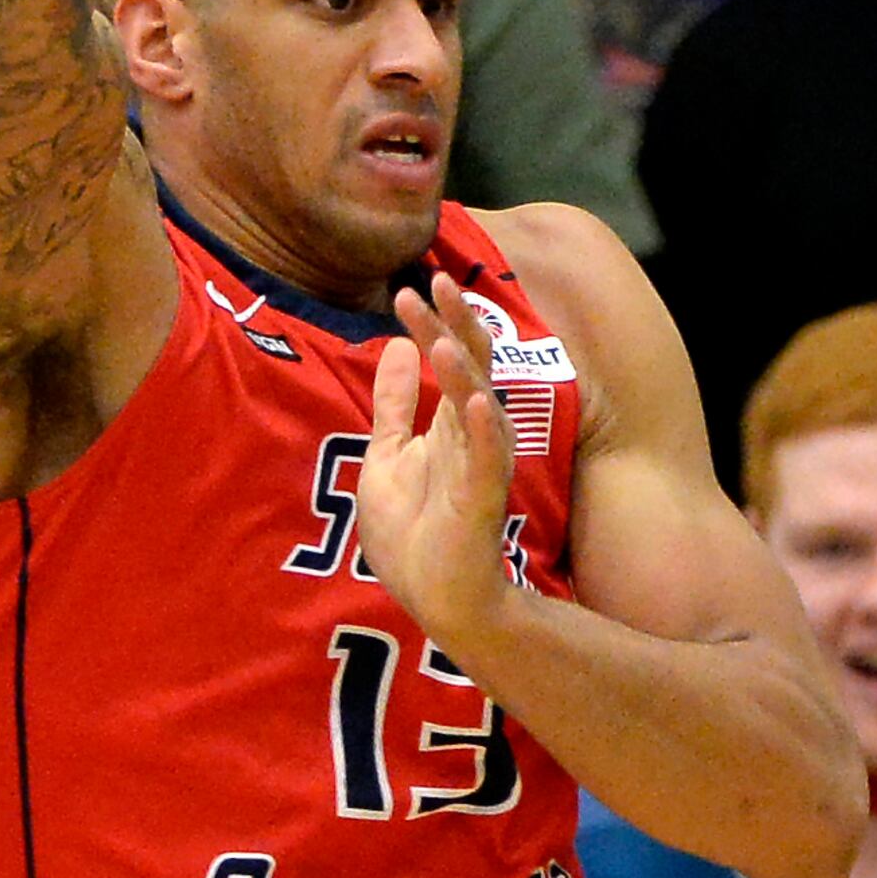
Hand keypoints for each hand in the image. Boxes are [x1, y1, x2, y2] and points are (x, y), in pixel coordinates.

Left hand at [357, 274, 520, 650]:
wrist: (435, 596)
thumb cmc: (416, 530)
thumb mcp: (388, 454)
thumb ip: (394, 403)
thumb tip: (397, 345)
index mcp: (451, 420)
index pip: (448, 358)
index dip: (431, 324)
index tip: (406, 289)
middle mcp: (473, 433)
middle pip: (472, 365)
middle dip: (456, 324)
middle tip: (435, 281)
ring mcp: (481, 463)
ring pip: (480, 404)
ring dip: (464, 371)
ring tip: (445, 339)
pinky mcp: (483, 497)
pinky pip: (488, 458)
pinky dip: (485, 430)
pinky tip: (478, 403)